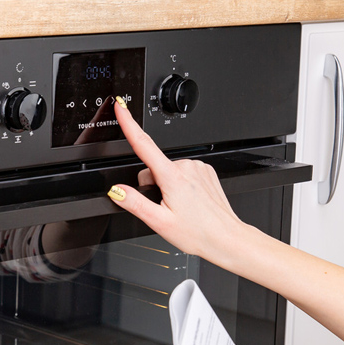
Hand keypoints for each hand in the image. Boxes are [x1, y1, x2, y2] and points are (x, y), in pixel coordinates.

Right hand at [107, 98, 253, 269]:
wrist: (226, 237)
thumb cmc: (198, 232)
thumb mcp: (159, 222)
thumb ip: (135, 203)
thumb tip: (117, 190)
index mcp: (172, 177)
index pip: (144, 144)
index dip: (129, 123)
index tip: (121, 107)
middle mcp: (186, 167)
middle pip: (153, 168)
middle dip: (153, 186)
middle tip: (165, 207)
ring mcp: (197, 168)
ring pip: (168, 171)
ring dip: (168, 186)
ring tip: (180, 207)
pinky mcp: (206, 171)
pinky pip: (183, 173)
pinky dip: (181, 185)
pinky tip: (189, 201)